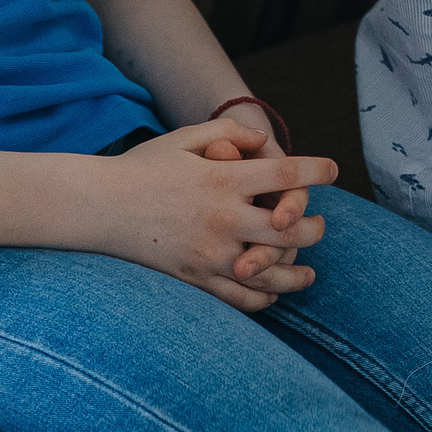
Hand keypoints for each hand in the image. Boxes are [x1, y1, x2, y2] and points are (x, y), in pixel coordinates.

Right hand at [89, 120, 336, 311]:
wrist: (98, 206)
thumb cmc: (142, 167)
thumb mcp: (184, 138)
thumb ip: (229, 133)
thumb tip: (264, 139)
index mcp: (223, 179)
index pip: (286, 176)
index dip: (317, 171)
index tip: (333, 170)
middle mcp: (222, 218)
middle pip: (289, 228)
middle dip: (314, 227)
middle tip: (319, 225)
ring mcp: (210, 252)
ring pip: (270, 271)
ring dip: (297, 273)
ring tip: (310, 274)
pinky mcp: (195, 278)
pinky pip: (238, 297)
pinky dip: (262, 298)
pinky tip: (272, 293)